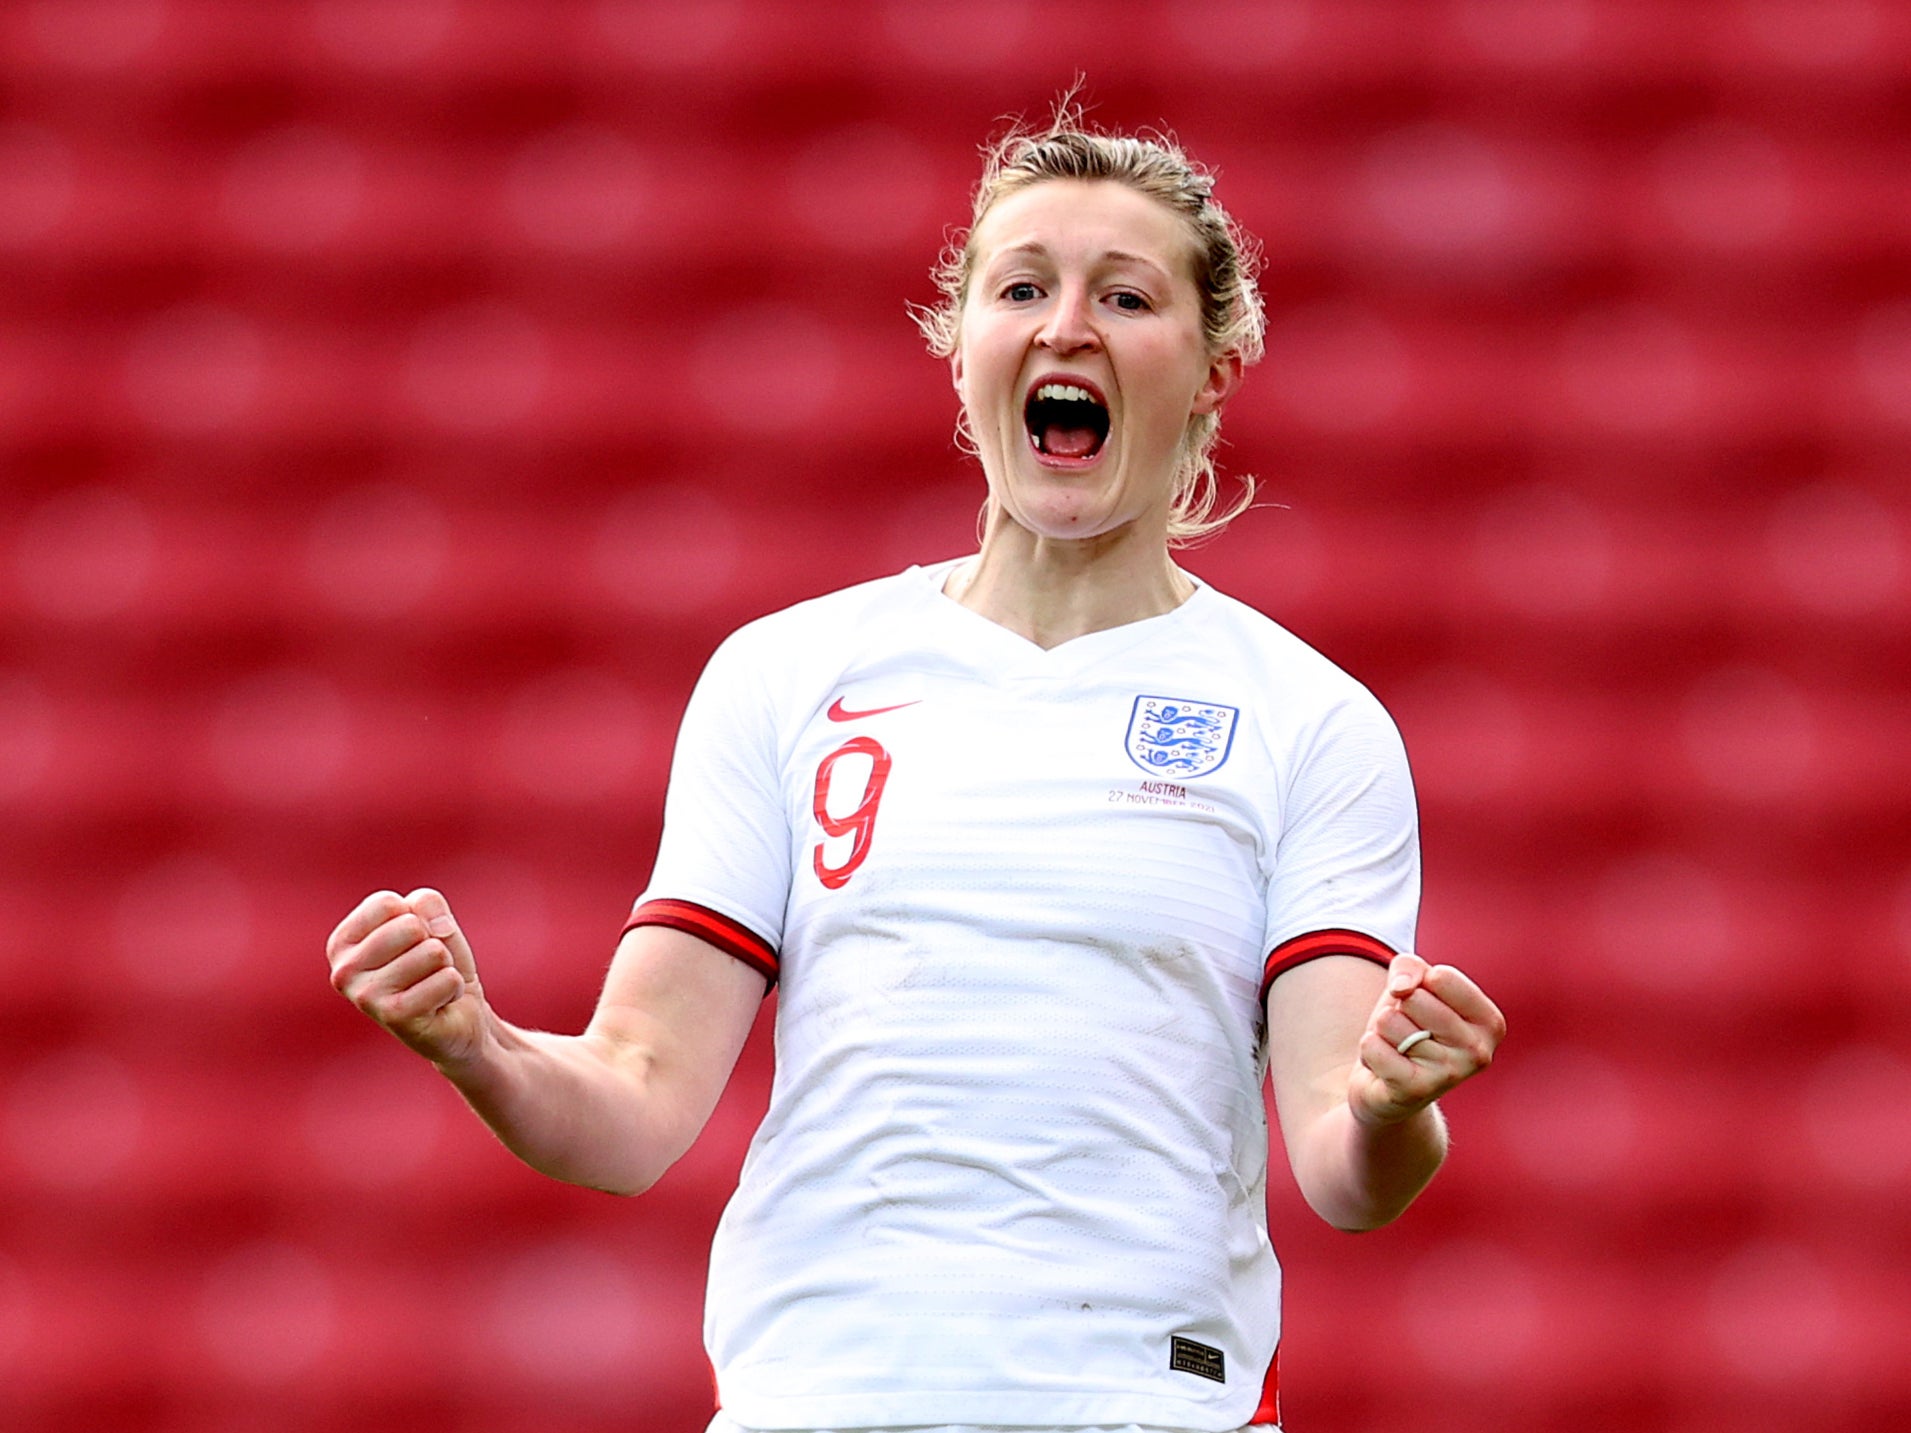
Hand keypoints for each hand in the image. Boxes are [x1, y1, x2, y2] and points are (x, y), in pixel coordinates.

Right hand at [326, 887, 489, 1067]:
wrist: (458, 1017)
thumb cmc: (436, 965)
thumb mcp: (432, 920)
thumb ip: (427, 902)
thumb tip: (433, 926)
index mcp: (342, 944)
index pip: (386, 903)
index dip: (416, 916)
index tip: (413, 942)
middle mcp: (343, 972)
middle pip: (410, 926)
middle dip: (434, 942)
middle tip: (426, 968)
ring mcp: (365, 997)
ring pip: (433, 952)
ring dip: (445, 967)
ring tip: (432, 985)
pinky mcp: (394, 1017)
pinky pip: (447, 979)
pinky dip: (454, 987)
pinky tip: (439, 1003)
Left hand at [1349, 953, 1503, 1126]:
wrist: (1388, 1086)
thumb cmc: (1408, 1028)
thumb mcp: (1412, 986)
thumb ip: (1410, 967)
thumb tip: (1403, 988)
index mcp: (1489, 1023)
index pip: (1441, 977)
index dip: (1418, 985)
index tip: (1423, 1007)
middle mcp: (1479, 1052)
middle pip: (1413, 999)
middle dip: (1398, 1009)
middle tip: (1408, 1033)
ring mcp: (1450, 1075)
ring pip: (1389, 1021)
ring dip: (1382, 1032)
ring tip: (1397, 1050)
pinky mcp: (1416, 1091)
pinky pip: (1372, 1046)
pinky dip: (1369, 1049)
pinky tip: (1384, 1066)